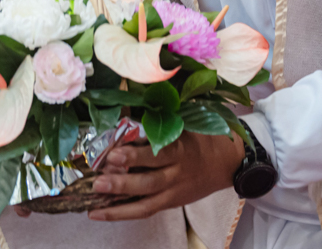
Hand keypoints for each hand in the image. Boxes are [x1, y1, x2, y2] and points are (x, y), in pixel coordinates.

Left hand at [87, 131, 245, 220]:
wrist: (227, 162)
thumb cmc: (203, 138)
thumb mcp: (187, 123)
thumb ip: (161, 120)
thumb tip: (126, 108)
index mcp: (183, 149)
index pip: (159, 154)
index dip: (137, 155)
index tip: (115, 151)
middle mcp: (178, 173)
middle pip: (150, 181)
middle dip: (123, 182)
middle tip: (99, 178)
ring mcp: (174, 191)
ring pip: (146, 200)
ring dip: (118, 200)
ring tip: (94, 197)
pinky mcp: (170, 202)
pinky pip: (144, 211)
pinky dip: (120, 213)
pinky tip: (97, 212)